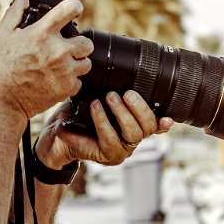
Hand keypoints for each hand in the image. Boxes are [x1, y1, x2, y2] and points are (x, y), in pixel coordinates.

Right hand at [0, 0, 93, 119]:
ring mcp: (64, 71)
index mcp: (42, 33)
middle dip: (79, 44)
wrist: (2, 102)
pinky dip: (71, 81)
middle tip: (67, 48)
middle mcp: (58, 50)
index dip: (75, 7)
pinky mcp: (66, 88)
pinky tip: (57, 80)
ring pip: (86, 63)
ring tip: (62, 66)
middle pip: (86, 42)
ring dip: (77, 63)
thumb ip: (15, 12)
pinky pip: (79, 82)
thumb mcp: (2, 35)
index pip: (70, 8)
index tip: (74, 10)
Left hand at [36, 90, 173, 168]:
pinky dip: (103, 121)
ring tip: (109, 97)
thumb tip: (120, 68)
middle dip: (139, 107)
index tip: (168, 117)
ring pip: (133, 133)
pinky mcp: (107, 156)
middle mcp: (131, 138)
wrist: (56, 136)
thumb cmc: (78, 115)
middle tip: (127, 93)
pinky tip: (95, 107)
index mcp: (134, 125)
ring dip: (122, 113)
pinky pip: (110, 139)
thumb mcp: (97, 98)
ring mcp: (121, 149)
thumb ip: (112, 91)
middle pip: (148, 126)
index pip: (155, 124)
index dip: (164, 122)